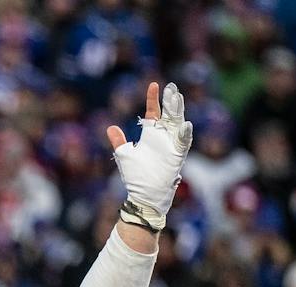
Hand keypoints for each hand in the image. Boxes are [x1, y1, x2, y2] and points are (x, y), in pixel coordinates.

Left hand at [108, 80, 189, 229]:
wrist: (143, 193)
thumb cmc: (135, 176)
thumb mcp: (124, 155)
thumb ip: (119, 141)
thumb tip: (110, 128)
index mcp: (151, 134)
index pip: (154, 111)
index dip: (154, 98)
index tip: (153, 84)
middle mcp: (163, 136)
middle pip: (169, 113)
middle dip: (170, 101)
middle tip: (171, 87)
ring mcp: (171, 144)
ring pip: (178, 123)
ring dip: (178, 111)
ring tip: (177, 98)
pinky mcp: (177, 155)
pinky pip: (184, 142)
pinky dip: (185, 133)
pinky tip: (185, 124)